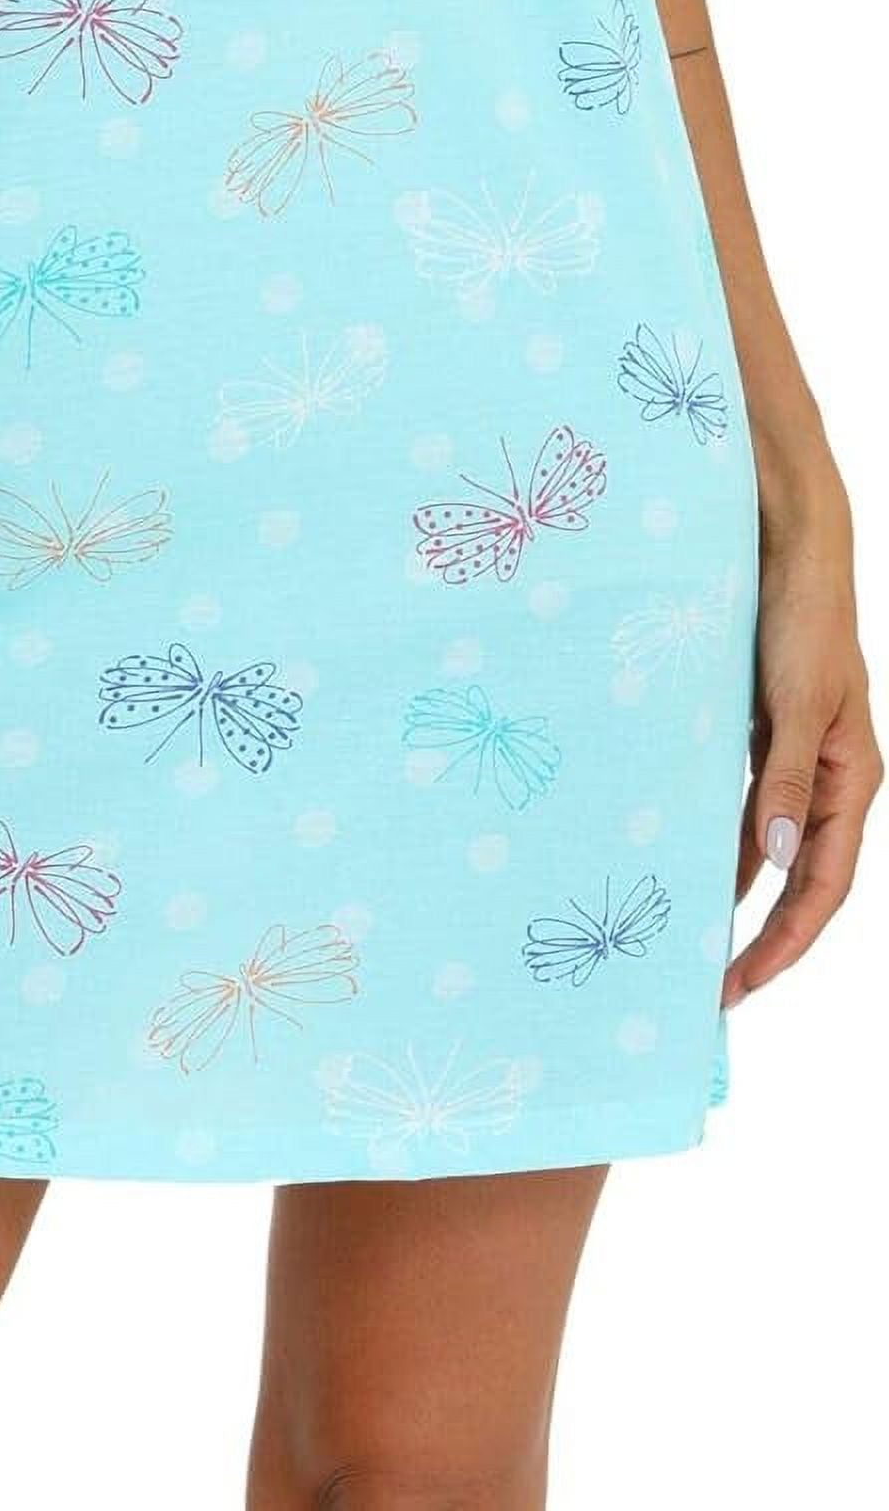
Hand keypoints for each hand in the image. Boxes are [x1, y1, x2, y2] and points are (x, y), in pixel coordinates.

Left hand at [722, 489, 881, 1008]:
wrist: (790, 552)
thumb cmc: (803, 619)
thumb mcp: (794, 701)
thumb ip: (782, 777)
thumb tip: (778, 859)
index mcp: (849, 780)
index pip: (822, 887)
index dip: (786, 941)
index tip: (742, 981)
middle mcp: (826, 781)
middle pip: (799, 881)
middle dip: (760, 937)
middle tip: (709, 984)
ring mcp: (794, 760)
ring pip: (769, 848)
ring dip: (735, 891)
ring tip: (690, 938)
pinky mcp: (763, 737)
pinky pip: (744, 806)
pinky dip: (720, 839)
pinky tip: (686, 862)